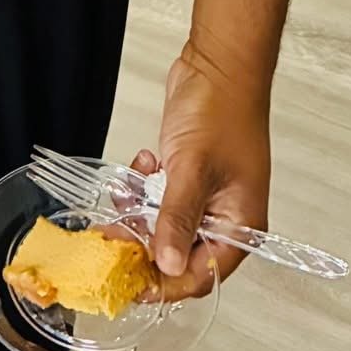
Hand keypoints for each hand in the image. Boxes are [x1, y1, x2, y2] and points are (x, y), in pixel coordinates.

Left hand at [132, 40, 271, 298]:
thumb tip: (165, 265)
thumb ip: (176, 218)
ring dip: (139, 212)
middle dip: (143, 244)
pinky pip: (158, 198)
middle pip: (178, 253)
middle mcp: (224, 219)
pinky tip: (141, 163)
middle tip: (110, 236)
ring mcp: (204, 197)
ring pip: (162, 224)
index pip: (200, 275)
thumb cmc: (220, 114)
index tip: (127, 284)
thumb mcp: (193, 169)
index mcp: (240, 227)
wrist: (218, 67)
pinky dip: (143, 187)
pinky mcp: (185, 177)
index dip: (164, 283)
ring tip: (123, 192)